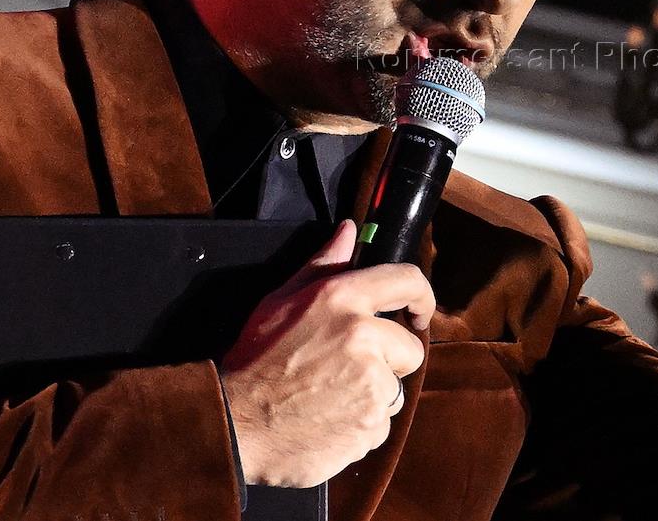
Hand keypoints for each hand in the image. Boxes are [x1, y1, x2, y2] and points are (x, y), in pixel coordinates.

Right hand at [220, 219, 433, 487]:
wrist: (235, 425)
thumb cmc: (255, 361)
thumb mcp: (280, 301)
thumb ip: (322, 265)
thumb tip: (350, 231)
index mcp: (342, 298)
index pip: (407, 280)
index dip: (422, 297)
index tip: (418, 313)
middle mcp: (363, 336)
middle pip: (410, 349)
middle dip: (389, 361)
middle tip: (347, 370)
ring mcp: (371, 383)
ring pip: (396, 389)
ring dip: (374, 395)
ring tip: (331, 397)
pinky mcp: (371, 424)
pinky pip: (383, 424)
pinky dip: (363, 425)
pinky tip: (330, 420)